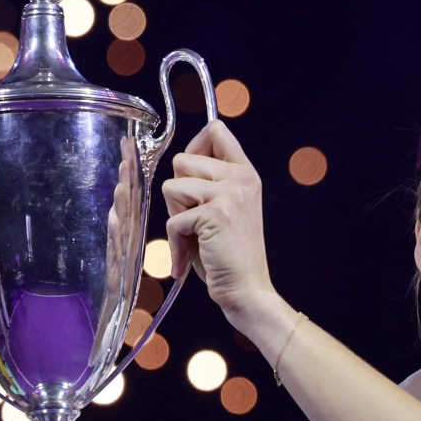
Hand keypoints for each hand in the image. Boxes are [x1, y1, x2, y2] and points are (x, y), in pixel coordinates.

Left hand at [162, 121, 278, 324]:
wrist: (248, 290)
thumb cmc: (229, 255)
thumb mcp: (226, 208)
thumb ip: (210, 182)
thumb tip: (181, 160)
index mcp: (245, 173)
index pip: (216, 131)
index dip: (194, 147)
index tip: (190, 174)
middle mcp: (241, 177)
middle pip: (182, 160)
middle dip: (178, 192)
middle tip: (195, 221)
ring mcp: (230, 193)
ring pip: (172, 187)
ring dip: (175, 216)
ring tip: (194, 236)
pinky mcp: (216, 214)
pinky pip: (174, 219)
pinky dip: (175, 244)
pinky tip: (189, 258)